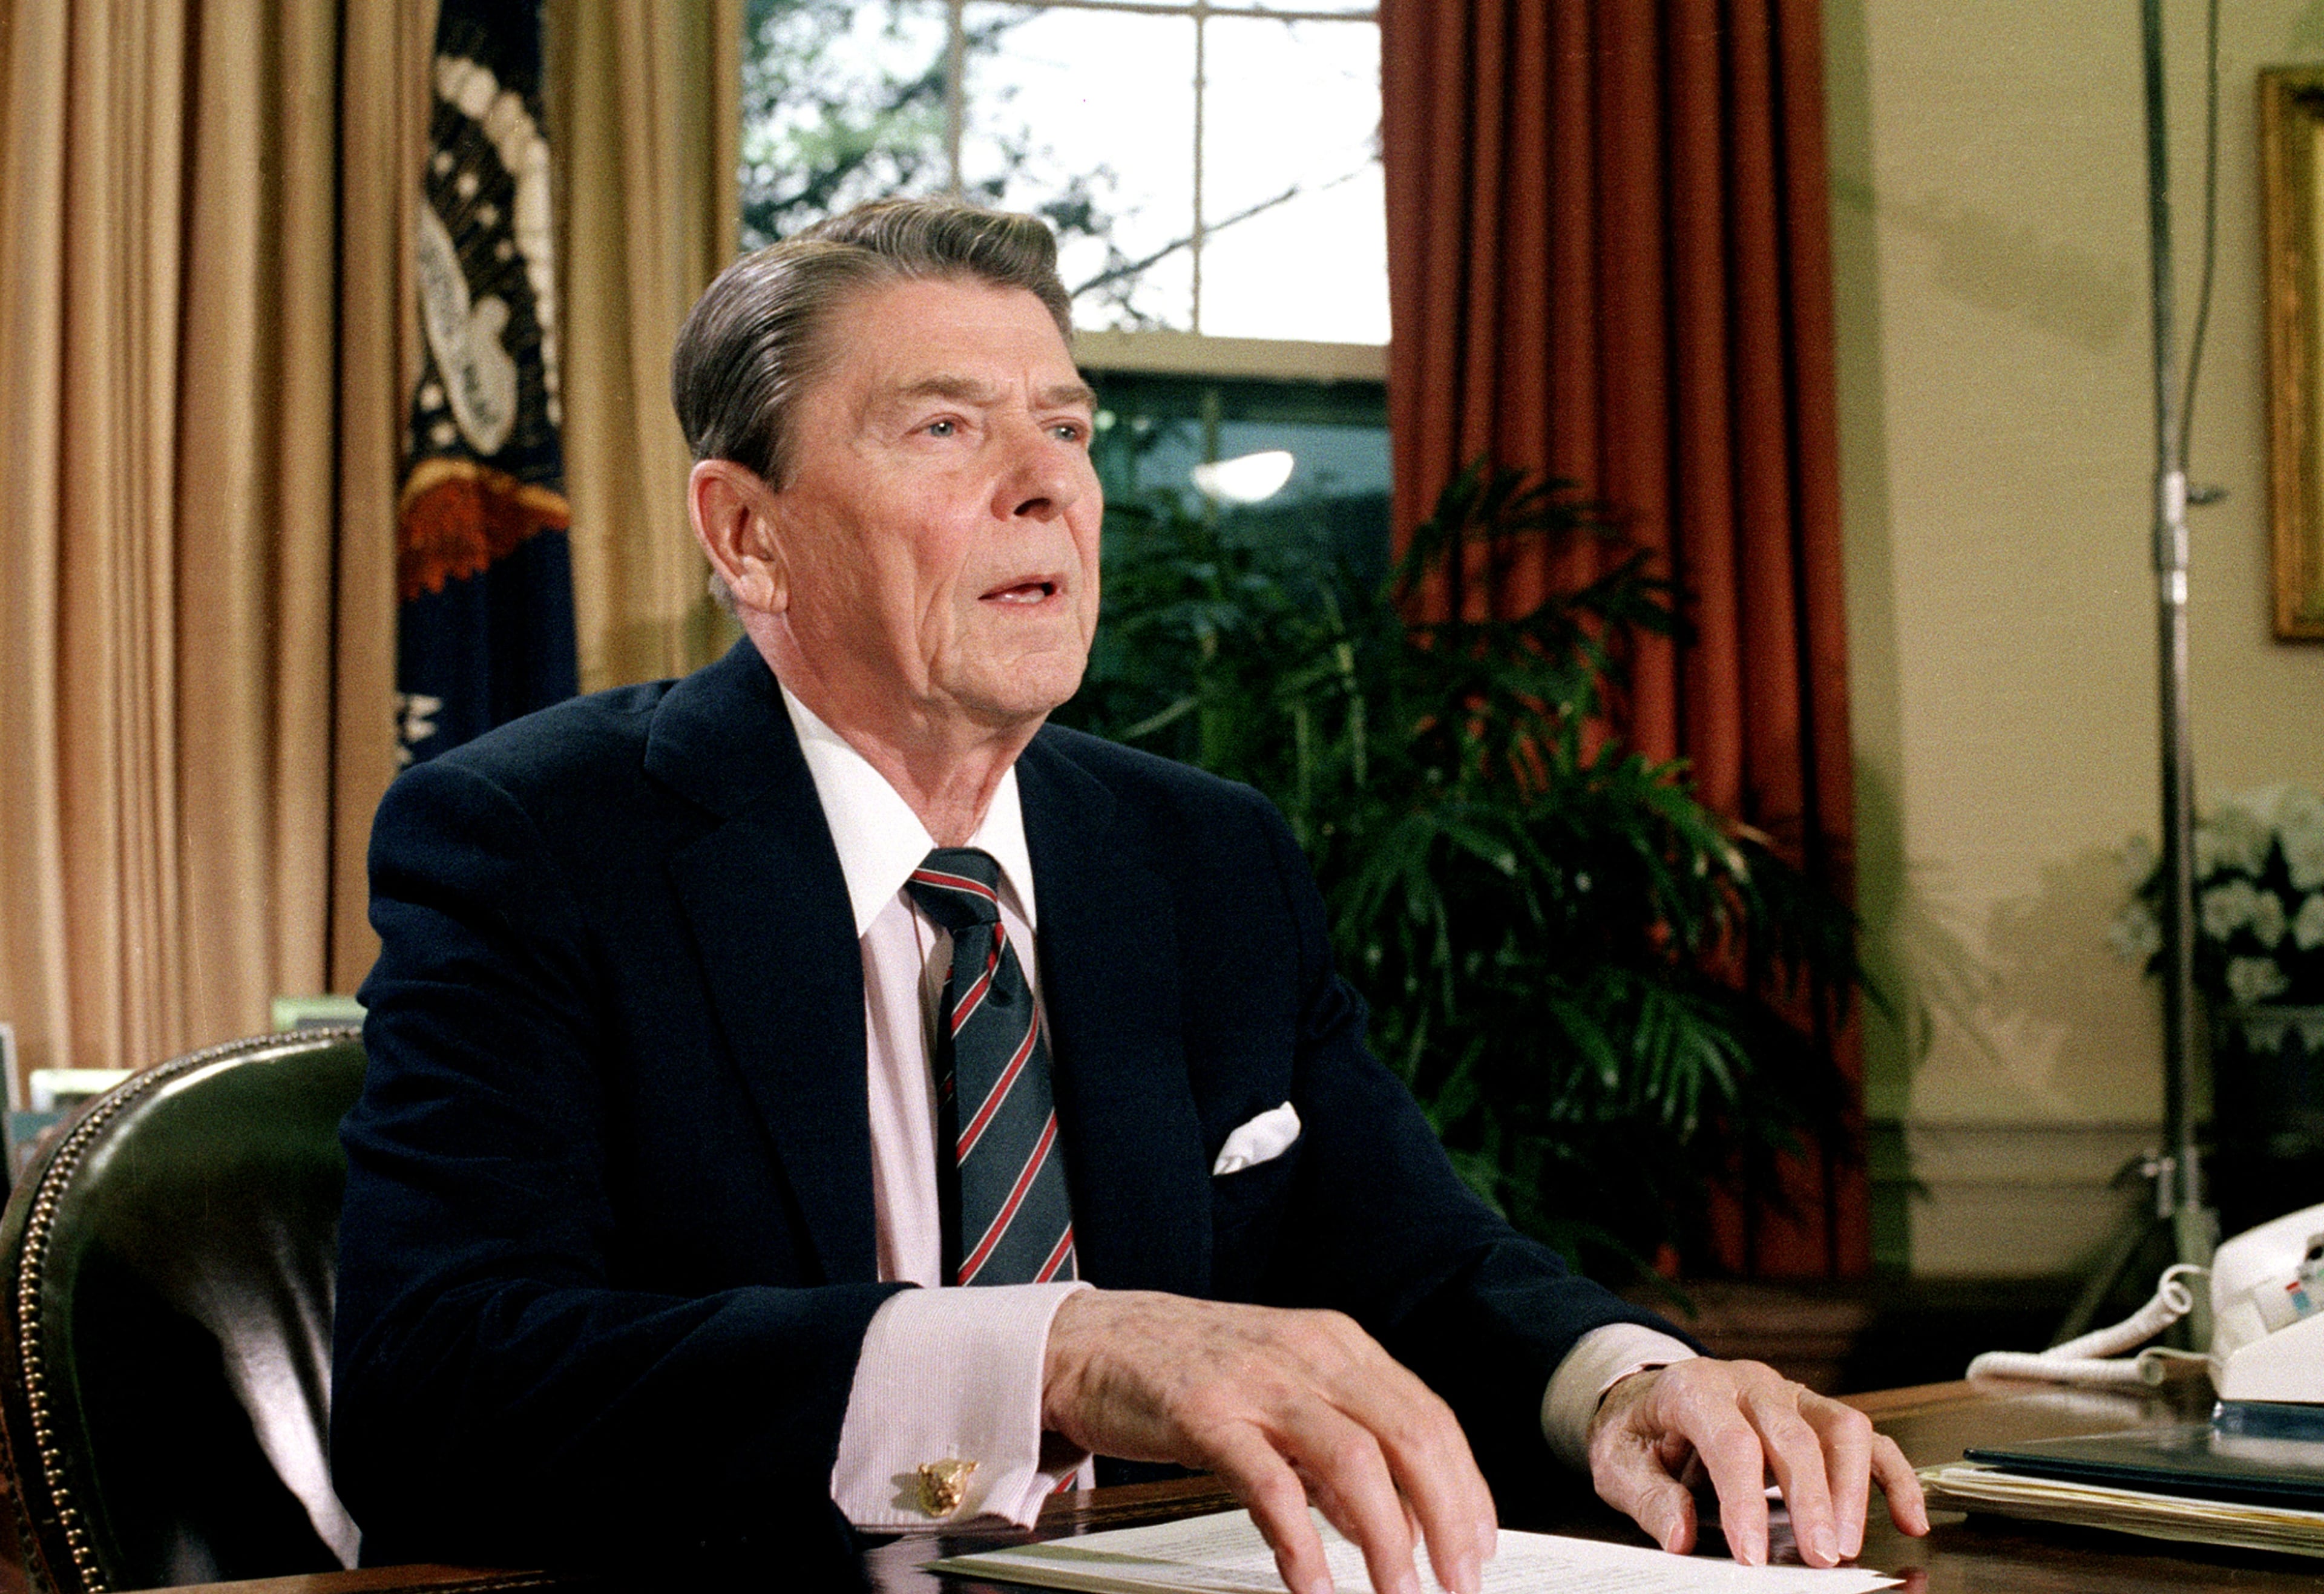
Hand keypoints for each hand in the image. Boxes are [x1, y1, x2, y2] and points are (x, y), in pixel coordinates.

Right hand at [1041, 1289, 1496, 1593]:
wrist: (1091, 1341)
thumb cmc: (1186, 1368)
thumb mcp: (1279, 1390)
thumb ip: (1333, 1445)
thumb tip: (1390, 1515)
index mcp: (1336, 1344)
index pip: (1429, 1415)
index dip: (1466, 1486)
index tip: (1478, 1545)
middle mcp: (1307, 1354)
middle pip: (1410, 1435)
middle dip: (1447, 1517)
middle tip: (1458, 1580)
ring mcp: (1256, 1380)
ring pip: (1353, 1459)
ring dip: (1387, 1538)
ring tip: (1398, 1592)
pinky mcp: (1203, 1413)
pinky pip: (1268, 1483)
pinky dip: (1300, 1540)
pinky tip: (1313, 1583)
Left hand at [1587, 1358, 1929, 1566]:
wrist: (1648, 1396)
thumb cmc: (1638, 1431)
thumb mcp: (1617, 1462)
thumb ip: (1648, 1497)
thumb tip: (1678, 1537)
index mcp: (1693, 1389)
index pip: (1730, 1440)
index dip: (1744, 1500)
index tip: (1752, 1555)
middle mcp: (1748, 1384)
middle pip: (1793, 1433)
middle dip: (1811, 1499)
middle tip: (1819, 1558)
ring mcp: (1789, 1394)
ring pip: (1840, 1427)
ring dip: (1853, 1489)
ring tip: (1849, 1546)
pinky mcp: (1815, 1414)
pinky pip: (1868, 1439)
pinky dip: (1894, 1477)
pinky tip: (1908, 1519)